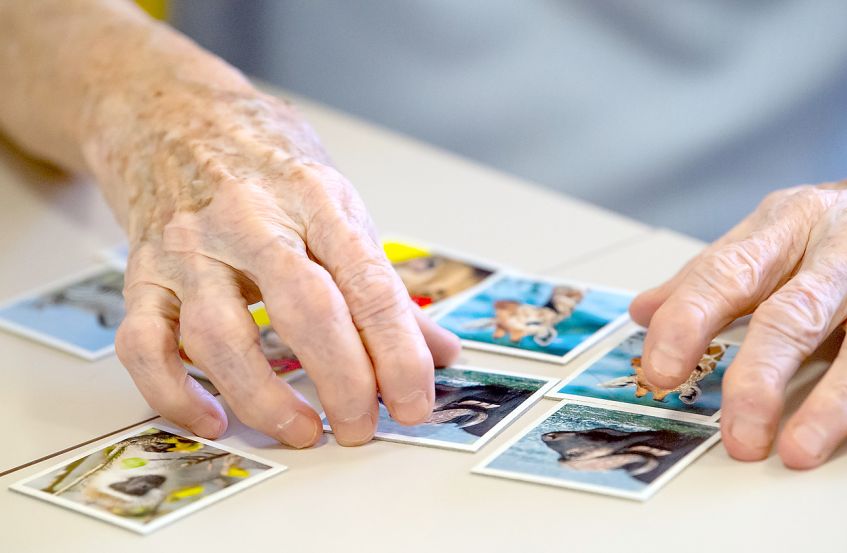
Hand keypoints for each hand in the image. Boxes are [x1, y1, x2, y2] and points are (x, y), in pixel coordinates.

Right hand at [97, 84, 459, 446]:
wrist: (170, 115)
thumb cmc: (264, 163)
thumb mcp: (336, 204)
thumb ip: (382, 282)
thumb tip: (439, 351)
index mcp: (315, 200)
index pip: (369, 285)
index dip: (398, 353)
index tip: (414, 402)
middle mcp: (250, 221)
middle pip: (305, 311)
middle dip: (343, 381)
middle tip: (363, 427)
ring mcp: (189, 249)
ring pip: (220, 337)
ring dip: (265, 398)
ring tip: (304, 431)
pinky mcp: (142, 275)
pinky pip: (145, 345)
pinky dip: (174, 394)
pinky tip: (214, 419)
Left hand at [630, 149, 846, 467]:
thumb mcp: (779, 229)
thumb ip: (712, 274)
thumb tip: (643, 313)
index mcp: (793, 223)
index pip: (729, 272)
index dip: (688, 321)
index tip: (658, 369)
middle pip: (797, 315)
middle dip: (760, 377)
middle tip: (736, 431)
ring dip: (834, 404)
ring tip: (797, 450)